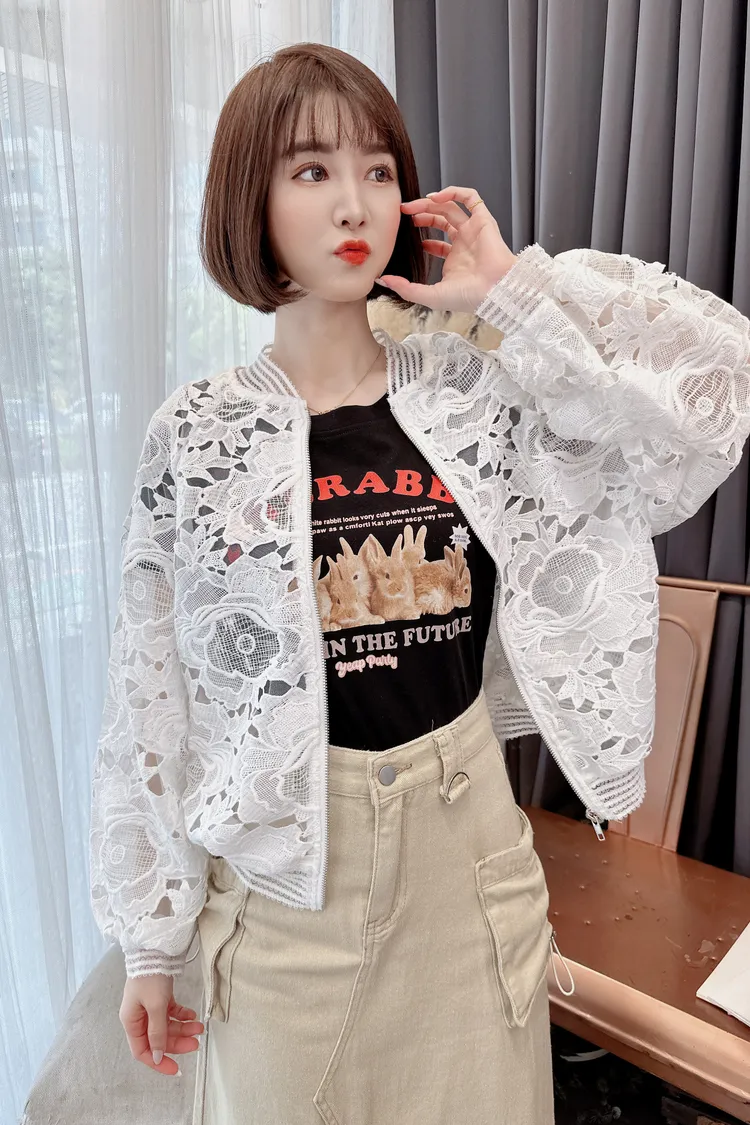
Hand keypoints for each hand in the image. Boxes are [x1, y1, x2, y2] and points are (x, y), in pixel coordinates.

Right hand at [120, 974, 203, 1076]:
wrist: (154, 949)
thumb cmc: (150, 978)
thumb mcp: (155, 1006)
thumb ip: (157, 1032)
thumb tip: (157, 1056)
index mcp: (131, 1022)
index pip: (143, 1051)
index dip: (158, 1062)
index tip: (176, 1069)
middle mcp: (139, 1016)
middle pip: (158, 1038)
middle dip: (177, 1042)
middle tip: (196, 1043)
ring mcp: (149, 1006)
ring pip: (167, 1025)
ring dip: (183, 1028)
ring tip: (200, 1026)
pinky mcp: (158, 997)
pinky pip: (170, 1012)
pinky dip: (181, 1015)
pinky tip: (192, 1015)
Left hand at [376, 185, 517, 312]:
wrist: (494, 290)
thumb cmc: (468, 297)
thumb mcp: (429, 296)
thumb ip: (406, 289)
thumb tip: (383, 280)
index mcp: (455, 260)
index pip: (435, 242)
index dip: (421, 236)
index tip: (406, 233)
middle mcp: (464, 243)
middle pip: (441, 220)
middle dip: (422, 213)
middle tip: (404, 212)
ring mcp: (474, 230)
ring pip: (451, 207)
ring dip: (432, 202)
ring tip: (414, 205)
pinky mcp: (483, 219)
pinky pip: (471, 197)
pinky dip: (454, 192)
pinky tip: (436, 196)